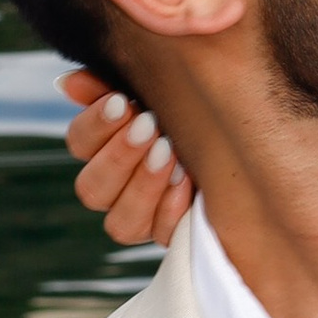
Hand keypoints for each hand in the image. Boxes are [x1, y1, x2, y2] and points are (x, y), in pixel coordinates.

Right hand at [59, 67, 192, 244]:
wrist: (248, 132)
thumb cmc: (195, 102)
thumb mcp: (160, 87)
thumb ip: (113, 83)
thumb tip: (69, 84)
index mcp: (104, 148)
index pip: (79, 143)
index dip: (95, 125)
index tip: (120, 102)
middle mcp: (114, 189)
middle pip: (90, 189)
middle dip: (119, 156)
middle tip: (149, 125)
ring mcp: (141, 217)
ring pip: (120, 223)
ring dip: (143, 185)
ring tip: (169, 153)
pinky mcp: (170, 234)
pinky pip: (161, 235)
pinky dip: (171, 208)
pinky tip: (187, 181)